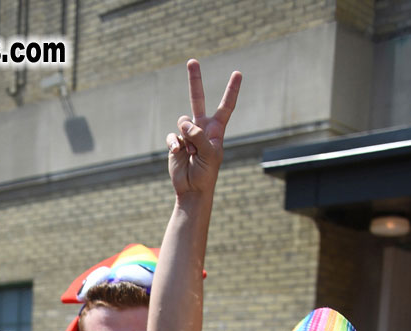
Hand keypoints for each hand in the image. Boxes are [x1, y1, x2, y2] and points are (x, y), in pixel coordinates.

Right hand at [167, 60, 241, 199]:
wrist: (192, 190)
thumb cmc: (206, 173)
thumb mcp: (209, 153)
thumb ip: (198, 135)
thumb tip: (182, 122)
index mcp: (216, 130)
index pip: (226, 106)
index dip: (231, 90)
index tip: (238, 73)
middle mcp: (202, 128)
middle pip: (197, 99)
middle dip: (195, 80)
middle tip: (192, 61)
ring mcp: (187, 135)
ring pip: (182, 122)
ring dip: (186, 137)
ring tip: (190, 152)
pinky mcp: (175, 143)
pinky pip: (172, 136)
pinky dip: (174, 144)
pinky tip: (178, 152)